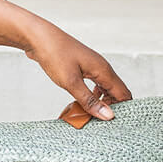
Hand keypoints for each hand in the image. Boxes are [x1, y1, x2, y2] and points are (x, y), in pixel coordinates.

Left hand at [0, 0, 132, 119]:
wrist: (38, 37)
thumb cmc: (54, 55)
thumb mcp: (71, 82)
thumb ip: (89, 100)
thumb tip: (108, 115)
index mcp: (103, 70)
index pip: (124, 93)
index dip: (123, 110)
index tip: (114, 124)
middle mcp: (101, 67)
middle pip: (115, 92)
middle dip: (111, 108)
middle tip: (98, 122)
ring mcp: (91, 66)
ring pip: (104, 88)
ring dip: (99, 102)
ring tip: (88, 115)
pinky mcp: (81, 67)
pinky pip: (93, 84)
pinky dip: (90, 95)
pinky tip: (80, 103)